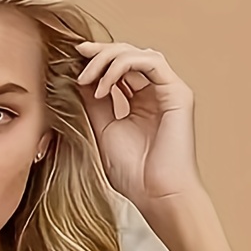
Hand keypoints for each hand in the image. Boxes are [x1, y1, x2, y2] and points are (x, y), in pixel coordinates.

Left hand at [75, 40, 203, 212]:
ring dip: (108, 58)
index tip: (73, 57)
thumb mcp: (103, 130)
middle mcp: (156, 94)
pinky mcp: (178, 93)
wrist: (157, 196)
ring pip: (138, 54)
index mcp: (140, 103)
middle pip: (128, 55)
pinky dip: (122, 66)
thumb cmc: (134, 175)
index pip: (119, 69)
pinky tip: (104, 87)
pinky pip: (149, 62)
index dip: (97, 60)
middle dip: (100, 53)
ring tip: (87, 78)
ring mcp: (168, 92)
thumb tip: (79, 77)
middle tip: (77, 57)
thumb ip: (94, 103)